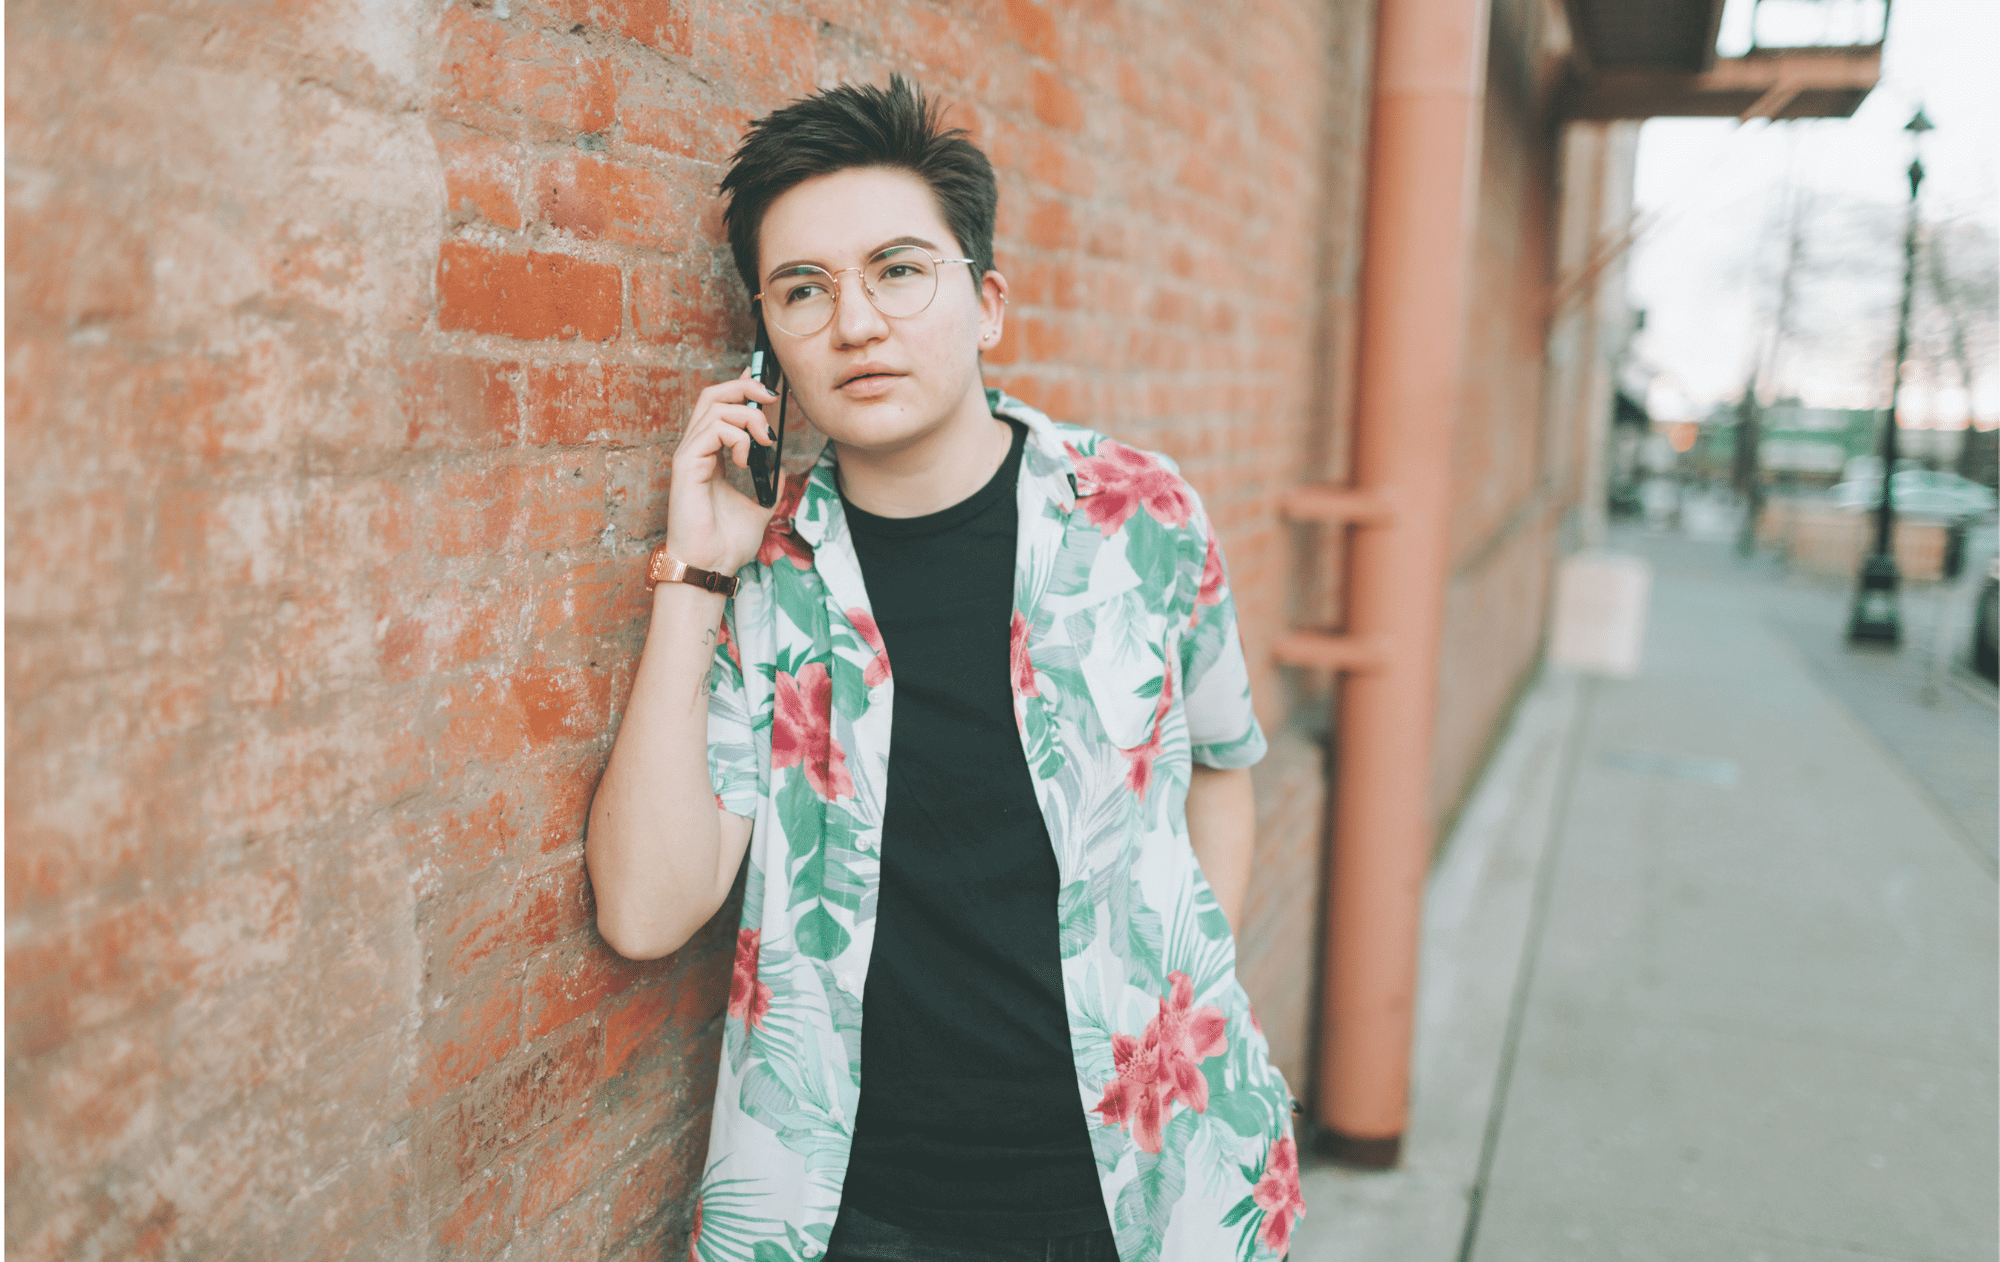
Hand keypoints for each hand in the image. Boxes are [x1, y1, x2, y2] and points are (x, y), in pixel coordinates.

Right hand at [664, 368, 784, 574]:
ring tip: (764, 441)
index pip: (721, 408)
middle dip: (745, 388)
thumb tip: (780, 468)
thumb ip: (768, 484)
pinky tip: (746, 459)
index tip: (765, 383)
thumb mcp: (759, 506)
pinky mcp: (686, 465)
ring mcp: (689, 455)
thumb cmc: (726, 542)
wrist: (712, 566)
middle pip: (713, 396)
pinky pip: (712, 430)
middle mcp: (696, 450)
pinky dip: (737, 436)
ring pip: (715, 407)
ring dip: (748, 416)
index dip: (741, 387)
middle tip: (771, 399)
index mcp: (710, 456)